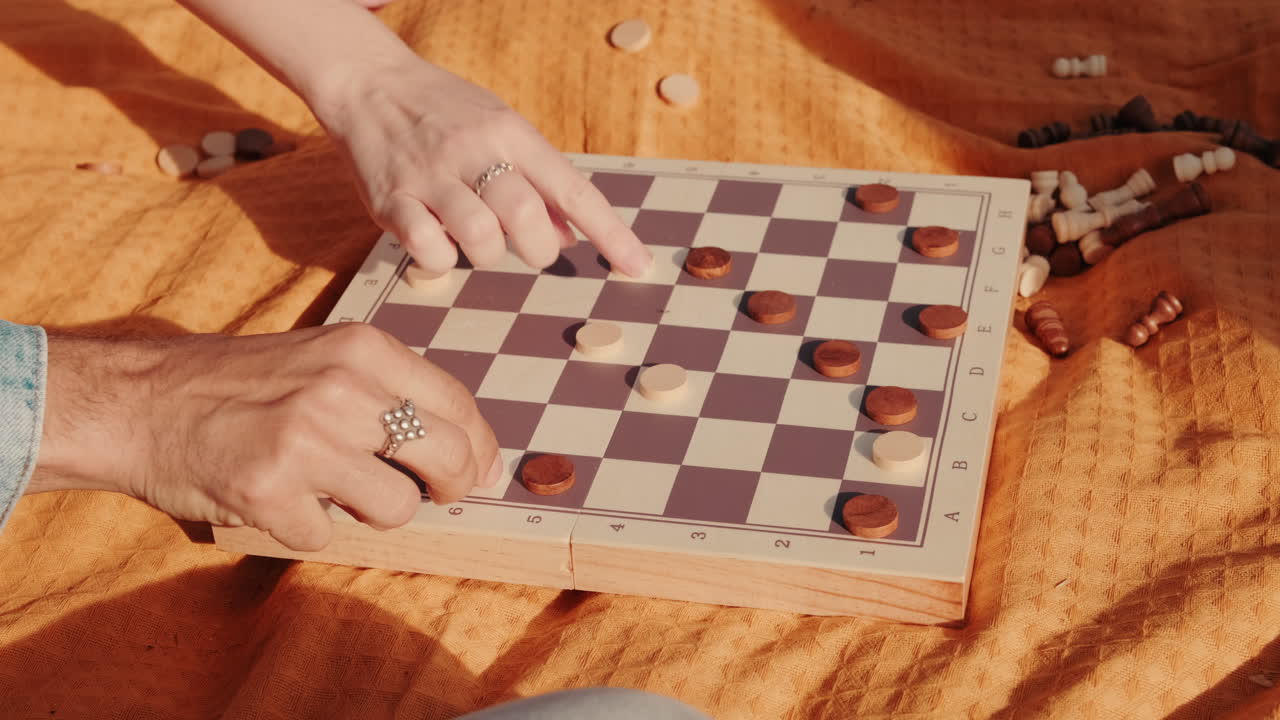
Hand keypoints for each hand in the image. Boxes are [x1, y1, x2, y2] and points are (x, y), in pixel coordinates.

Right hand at [32, 323, 500, 551]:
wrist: (141, 401)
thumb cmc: (242, 384)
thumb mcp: (327, 359)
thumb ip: (397, 395)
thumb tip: (479, 459)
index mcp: (364, 349)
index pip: (460, 406)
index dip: (481, 450)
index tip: (480, 475)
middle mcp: (341, 389)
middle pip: (449, 458)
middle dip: (449, 488)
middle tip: (426, 494)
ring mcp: (305, 441)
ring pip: (398, 508)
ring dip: (373, 512)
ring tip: (332, 489)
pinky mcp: (269, 491)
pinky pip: (327, 537)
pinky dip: (306, 529)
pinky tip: (279, 499)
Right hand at [315, 55, 653, 275]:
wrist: (369, 83)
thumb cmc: (446, 112)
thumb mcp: (501, 128)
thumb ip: (538, 179)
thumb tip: (572, 233)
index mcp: (511, 134)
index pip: (573, 190)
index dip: (611, 234)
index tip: (639, 266)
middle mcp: (474, 153)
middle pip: (527, 221)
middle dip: (537, 249)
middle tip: (525, 243)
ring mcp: (431, 178)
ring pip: (481, 241)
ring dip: (487, 253)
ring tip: (474, 234)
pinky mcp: (391, 202)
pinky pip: (430, 251)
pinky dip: (441, 259)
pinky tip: (436, 236)